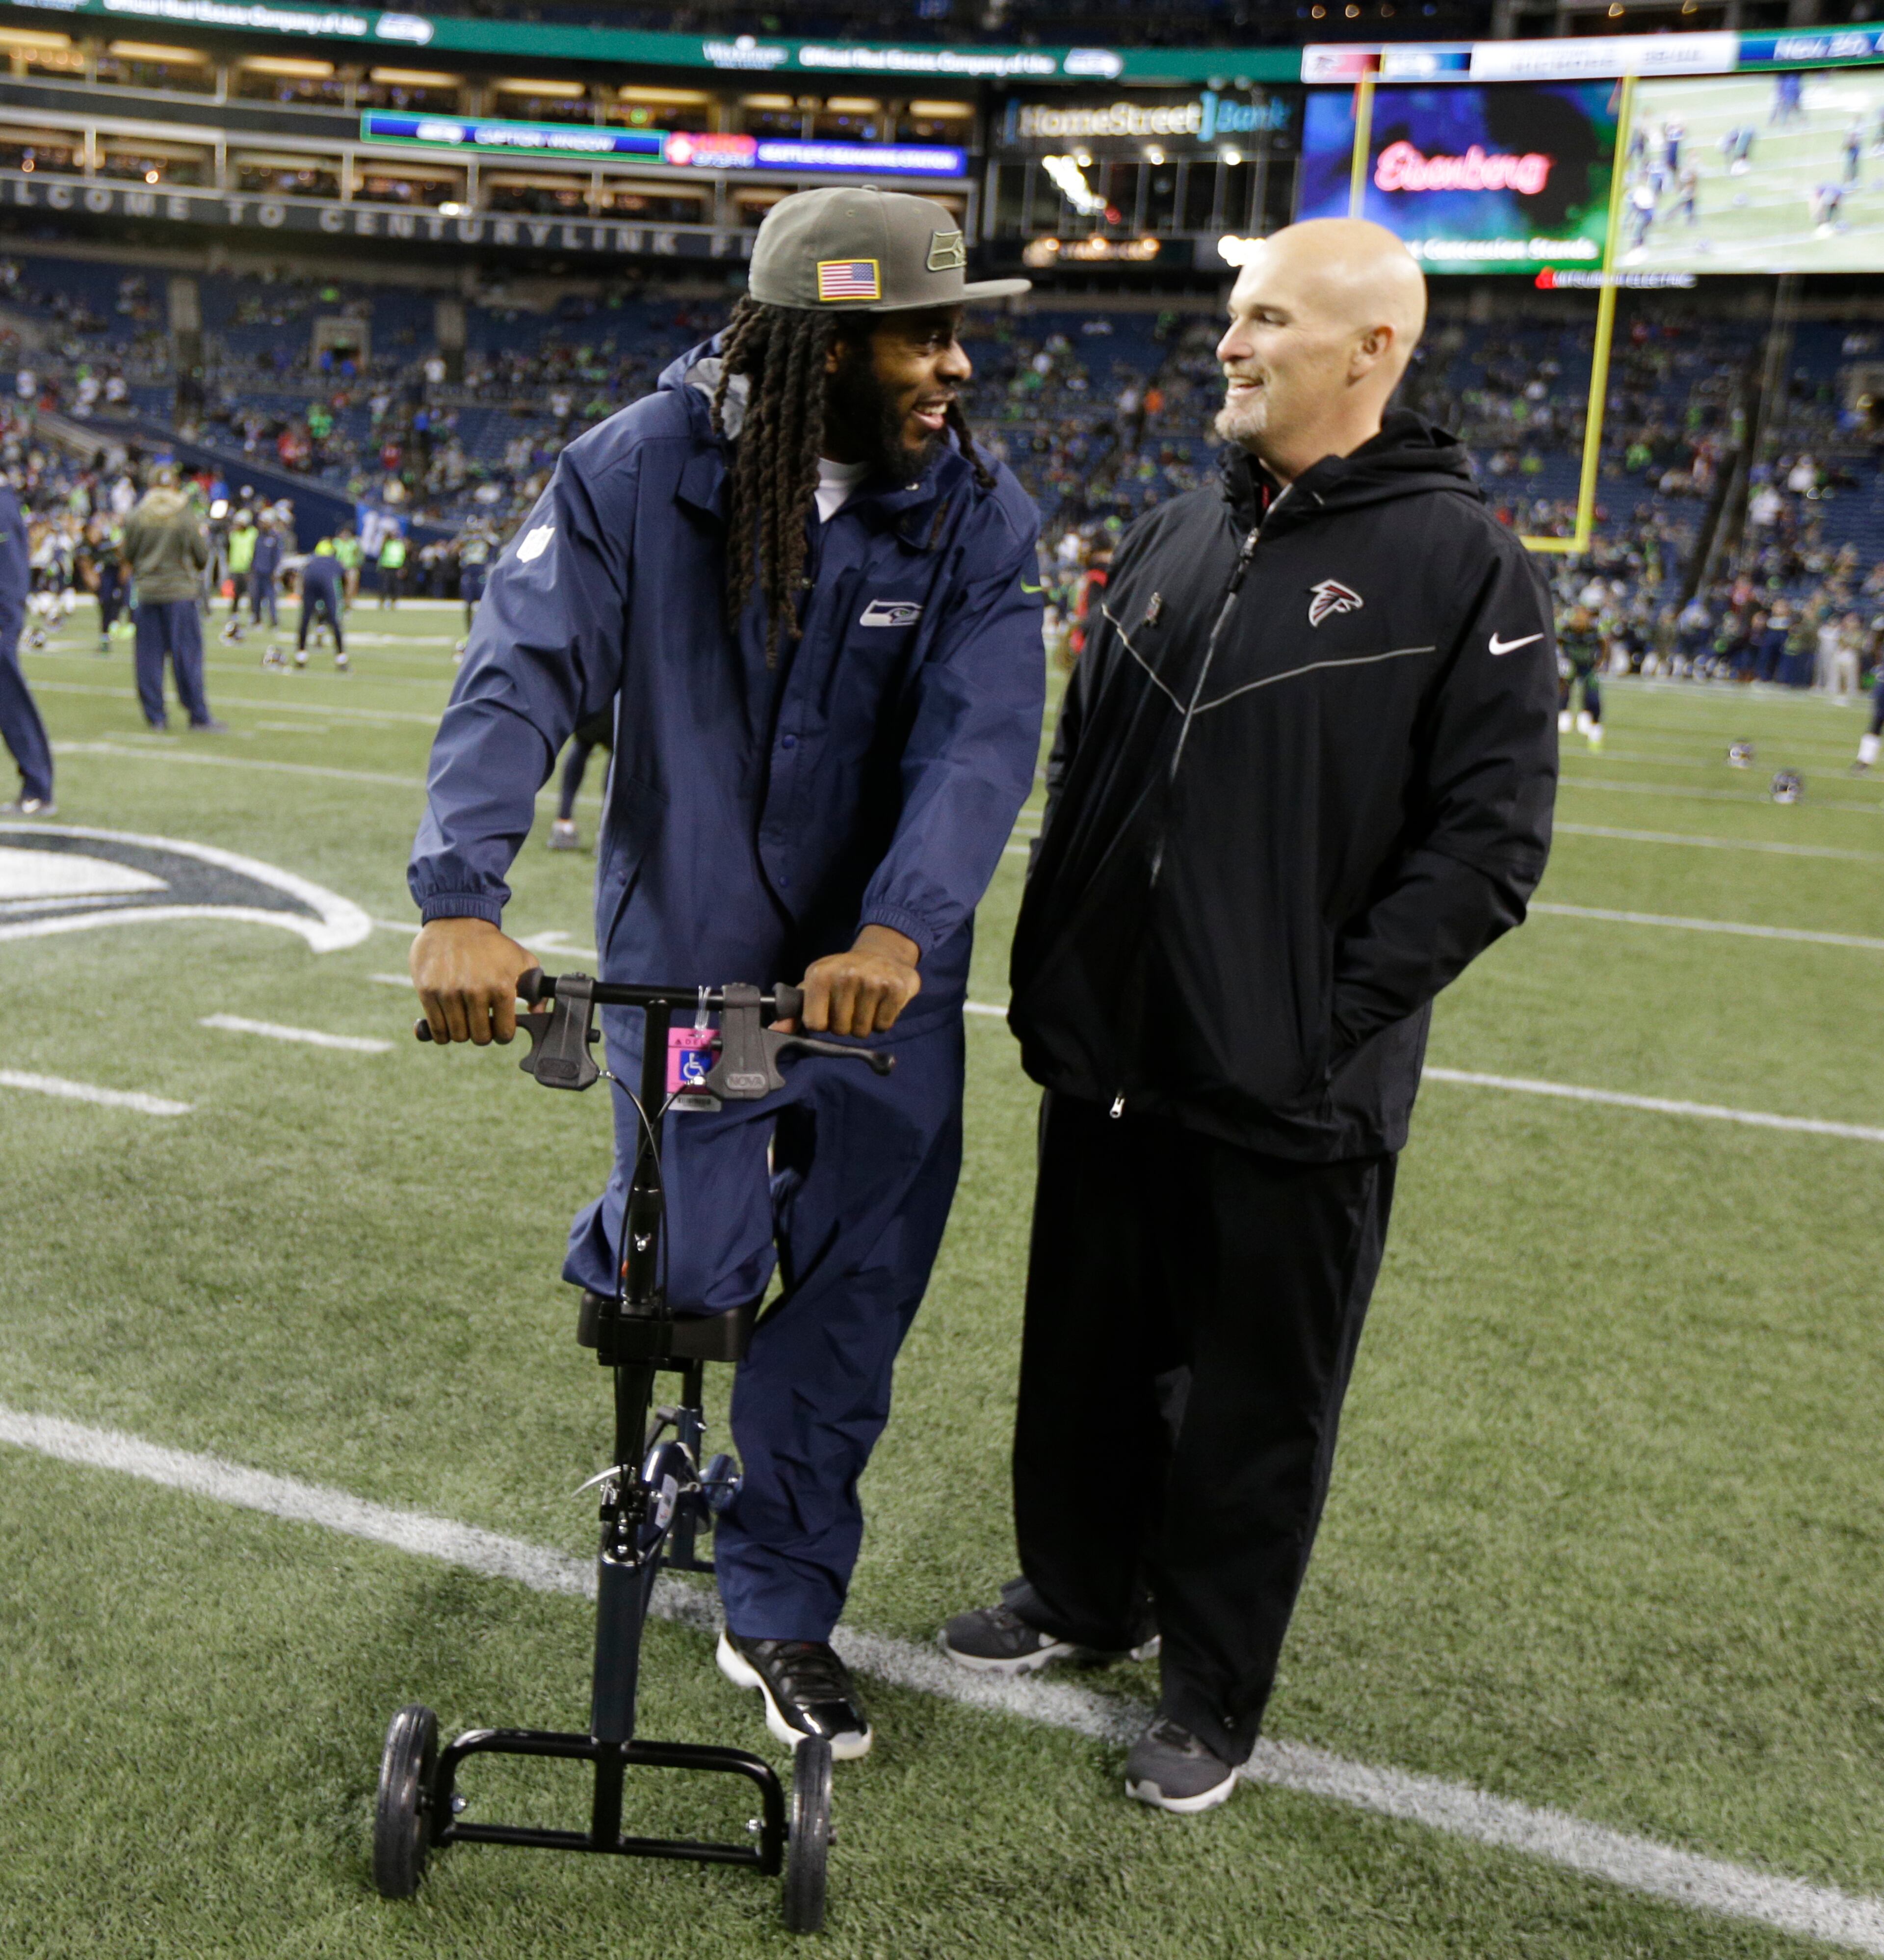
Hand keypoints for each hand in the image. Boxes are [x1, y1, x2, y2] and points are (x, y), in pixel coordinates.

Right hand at [410, 917, 541, 1044]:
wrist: (457, 921)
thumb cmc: (493, 944)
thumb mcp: (523, 960)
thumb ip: (535, 988)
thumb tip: (536, 1012)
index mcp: (501, 987)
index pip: (504, 1032)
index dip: (503, 1035)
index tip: (500, 1030)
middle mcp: (475, 991)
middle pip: (479, 1037)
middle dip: (483, 1034)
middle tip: (481, 1025)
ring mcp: (449, 991)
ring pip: (457, 1035)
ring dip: (462, 1033)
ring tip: (465, 1021)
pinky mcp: (427, 990)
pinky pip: (435, 1028)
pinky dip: (441, 1033)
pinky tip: (447, 1025)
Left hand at [797, 925, 920, 1036]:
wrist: (883, 953)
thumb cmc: (843, 974)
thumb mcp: (816, 985)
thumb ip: (795, 1010)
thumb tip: (775, 1031)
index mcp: (820, 974)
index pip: (815, 1024)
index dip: (823, 1023)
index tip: (829, 1010)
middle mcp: (846, 975)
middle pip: (840, 1030)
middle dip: (846, 1024)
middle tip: (852, 1005)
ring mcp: (873, 981)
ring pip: (862, 1031)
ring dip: (864, 1024)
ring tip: (866, 1003)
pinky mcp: (896, 989)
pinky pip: (883, 1026)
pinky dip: (882, 1021)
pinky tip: (881, 1003)